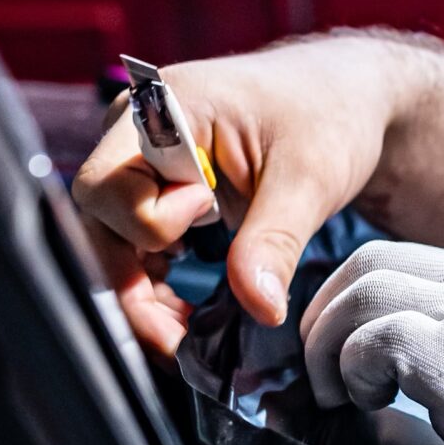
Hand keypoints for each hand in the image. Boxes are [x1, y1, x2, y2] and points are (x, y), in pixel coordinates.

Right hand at [72, 37, 405, 357]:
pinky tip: (184, 317)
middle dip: (130, 287)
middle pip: (98, 222)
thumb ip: (275, 241)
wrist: (345, 101)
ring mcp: (143, 164)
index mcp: (165, 107)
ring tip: (183, 340)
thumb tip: (259, 309)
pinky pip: (134, 248)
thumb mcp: (309, 177)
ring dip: (139, 297)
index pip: (109, 183)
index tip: (208, 213)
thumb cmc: (327, 115)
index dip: (150, 219)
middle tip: (177, 343)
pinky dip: (153, 288)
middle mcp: (138, 133)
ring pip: (110, 243)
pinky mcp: (158, 193)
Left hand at [300, 241, 443, 444]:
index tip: (343, 352)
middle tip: (321, 373)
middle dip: (328, 314)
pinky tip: (368, 404)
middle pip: (373, 261)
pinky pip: (371, 338)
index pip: (411, 263)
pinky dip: (350, 369)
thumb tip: (437, 382)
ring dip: (328, 344)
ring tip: (337, 395)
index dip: (359, 302)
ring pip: (361, 289)